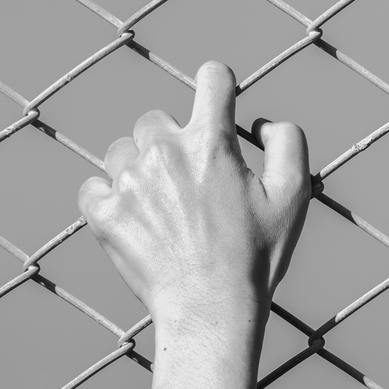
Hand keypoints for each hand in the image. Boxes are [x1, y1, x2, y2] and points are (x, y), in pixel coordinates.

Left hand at [78, 61, 309, 325]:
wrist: (211, 311)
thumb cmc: (256, 257)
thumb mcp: (295, 196)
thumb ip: (288, 142)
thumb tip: (261, 123)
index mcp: (212, 141)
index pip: (212, 77)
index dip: (218, 84)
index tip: (218, 103)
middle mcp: (165, 151)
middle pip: (156, 119)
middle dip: (172, 142)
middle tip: (189, 184)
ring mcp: (129, 181)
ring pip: (122, 150)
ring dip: (138, 169)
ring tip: (161, 208)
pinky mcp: (103, 213)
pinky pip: (93, 186)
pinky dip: (109, 198)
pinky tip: (133, 219)